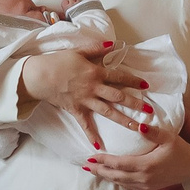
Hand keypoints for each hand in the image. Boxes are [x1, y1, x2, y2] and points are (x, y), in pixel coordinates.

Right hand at [20, 45, 148, 130]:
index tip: (146, 85)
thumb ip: (96, 48)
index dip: (133, 80)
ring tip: (136, 128)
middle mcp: (93, 88)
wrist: (39, 76)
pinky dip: (91, 135)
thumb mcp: (78, 51)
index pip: (119, 77)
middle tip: (149, 111)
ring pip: (108, 112)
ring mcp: (85, 100)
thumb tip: (113, 43)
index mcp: (95, 72)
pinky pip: (85, 124)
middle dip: (135, 104)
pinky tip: (99, 146)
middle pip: (118, 97)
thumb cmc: (58, 61)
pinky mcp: (76, 110)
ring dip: (123, 120)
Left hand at [86, 123, 189, 189]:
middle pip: (116, 176)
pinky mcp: (149, 188)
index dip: (104, 161)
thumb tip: (139, 127)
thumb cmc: (181, 150)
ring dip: (106, 177)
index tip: (92, 156)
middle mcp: (144, 178)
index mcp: (147, 165)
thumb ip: (153, 132)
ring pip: (120, 182)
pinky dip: (116, 181)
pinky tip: (109, 176)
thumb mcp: (169, 137)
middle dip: (99, 171)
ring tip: (93, 171)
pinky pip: (128, 185)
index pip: (120, 163)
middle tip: (85, 166)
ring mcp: (146, 185)